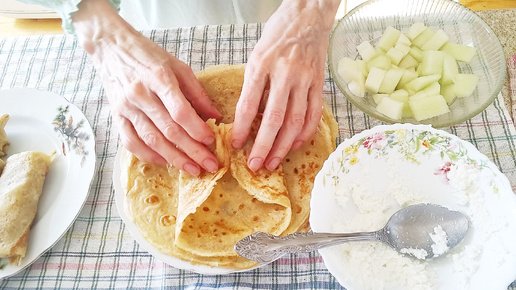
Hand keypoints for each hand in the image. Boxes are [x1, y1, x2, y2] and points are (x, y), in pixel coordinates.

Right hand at [72, 0, 221, 175]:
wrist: (112, 48)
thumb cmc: (149, 56)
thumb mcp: (178, 67)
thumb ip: (197, 93)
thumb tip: (215, 117)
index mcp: (159, 79)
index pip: (180, 111)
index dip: (197, 130)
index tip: (212, 142)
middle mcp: (141, 95)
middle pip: (169, 130)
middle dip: (192, 151)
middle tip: (210, 165)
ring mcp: (126, 107)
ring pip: (152, 140)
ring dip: (174, 158)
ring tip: (192, 170)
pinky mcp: (116, 116)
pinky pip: (131, 142)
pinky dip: (148, 155)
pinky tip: (165, 162)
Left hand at [231, 0, 339, 171]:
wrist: (308, 15)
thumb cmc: (278, 33)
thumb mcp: (257, 54)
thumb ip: (254, 84)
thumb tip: (248, 117)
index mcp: (262, 65)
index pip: (249, 104)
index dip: (241, 127)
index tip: (236, 144)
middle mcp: (284, 73)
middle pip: (274, 118)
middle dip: (264, 145)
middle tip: (255, 165)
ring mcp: (305, 79)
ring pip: (295, 120)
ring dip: (284, 145)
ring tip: (273, 162)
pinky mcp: (319, 83)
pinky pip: (314, 113)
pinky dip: (305, 132)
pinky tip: (295, 144)